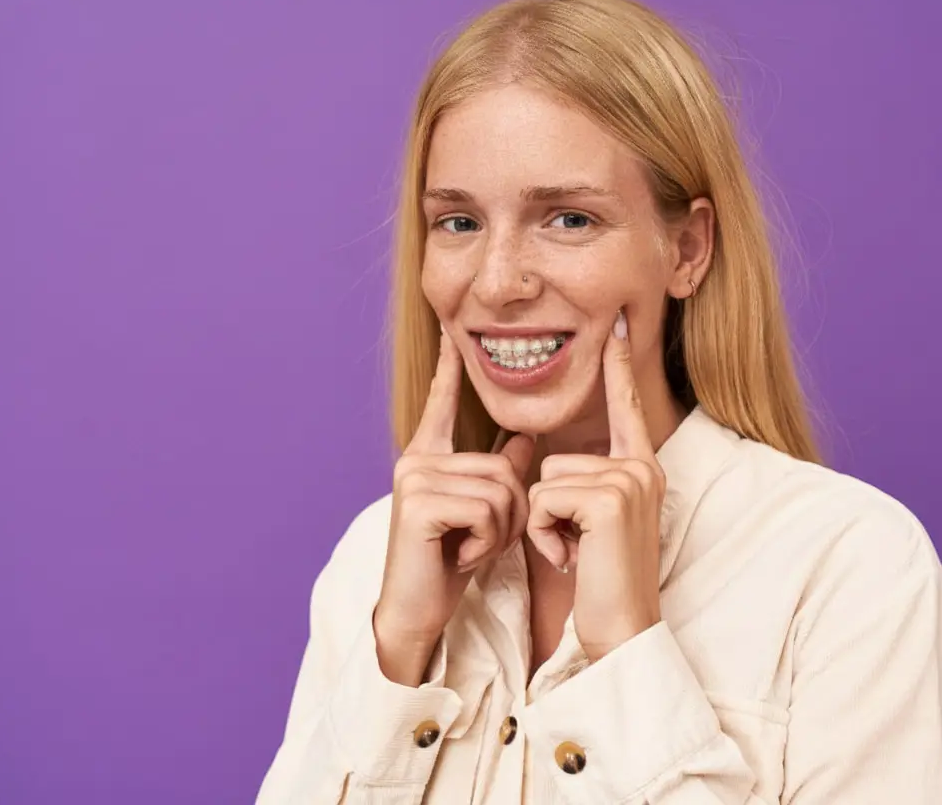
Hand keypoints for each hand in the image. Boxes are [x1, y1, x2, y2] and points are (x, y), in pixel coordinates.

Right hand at [374, 328, 534, 683]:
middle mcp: (418, 458)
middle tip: (482, 540)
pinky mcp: (419, 502)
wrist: (417, 610)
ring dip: (500, 531)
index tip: (449, 332)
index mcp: (430, 455)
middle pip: (504, 467)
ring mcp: (416, 477)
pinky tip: (462, 556)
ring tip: (471, 548)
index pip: (443, 402)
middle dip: (511, 513)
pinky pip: (486, 510)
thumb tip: (526, 437)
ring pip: (501, 490)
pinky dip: (487, 542)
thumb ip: (500, 471)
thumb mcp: (482, 512)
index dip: (449, 369)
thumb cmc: (449, 560)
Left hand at [526, 310, 665, 662]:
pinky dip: (547, 535)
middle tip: (580, 547)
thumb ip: (582, 483)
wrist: (622, 628)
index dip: (620, 365)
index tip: (619, 321)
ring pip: (547, 479)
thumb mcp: (592, 522)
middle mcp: (642, 467)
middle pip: (557, 459)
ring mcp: (630, 480)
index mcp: (641, 468)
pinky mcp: (610, 499)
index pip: (625, 407)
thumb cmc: (601, 581)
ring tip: (578, 553)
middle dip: (551, 509)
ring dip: (547, 525)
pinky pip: (546, 499)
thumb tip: (542, 452)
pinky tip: (575, 558)